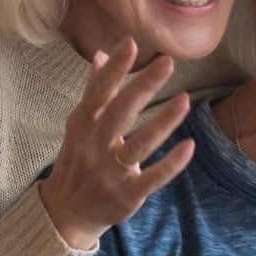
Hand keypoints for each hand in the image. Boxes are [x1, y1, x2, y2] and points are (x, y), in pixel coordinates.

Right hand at [40, 39, 195, 249]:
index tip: (131, 44)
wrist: (66, 212)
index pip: (99, 92)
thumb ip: (94, 91)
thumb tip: (100, 54)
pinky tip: (190, 146)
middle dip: (144, 86)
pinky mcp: (127, 195)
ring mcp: (110, 172)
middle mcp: (95, 146)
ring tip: (185, 100)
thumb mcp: (80, 126)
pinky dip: (172, 162)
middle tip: (168, 62)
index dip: (115, 68)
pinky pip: (153, 177)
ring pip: (140, 144)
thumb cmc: (79, 160)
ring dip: (163, 121)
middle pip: (120, 112)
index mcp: (83, 125)